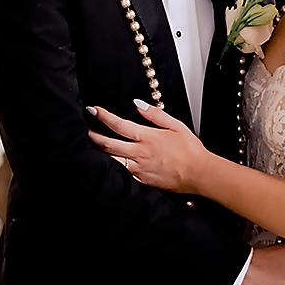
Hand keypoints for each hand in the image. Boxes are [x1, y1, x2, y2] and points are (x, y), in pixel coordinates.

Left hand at [87, 101, 210, 194]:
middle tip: (86, 130)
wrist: (199, 173)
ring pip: (112, 160)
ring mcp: (139, 168)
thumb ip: (154, 114)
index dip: (103, 116)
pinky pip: (124, 172)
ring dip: (101, 152)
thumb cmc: (190, 150)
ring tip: (94, 146)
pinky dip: (115, 165)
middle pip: (108, 144)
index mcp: (147, 138)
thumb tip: (138, 104)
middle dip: (94, 136)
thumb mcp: (175, 125)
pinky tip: (112, 162)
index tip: (94, 110)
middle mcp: (139, 153)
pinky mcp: (142, 180)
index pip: (118, 124)